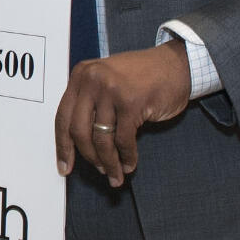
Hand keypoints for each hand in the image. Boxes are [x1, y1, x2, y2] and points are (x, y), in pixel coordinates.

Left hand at [55, 41, 192, 186]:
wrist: (176, 65)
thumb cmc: (143, 77)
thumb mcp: (107, 81)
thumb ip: (90, 103)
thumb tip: (78, 145)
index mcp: (81, 75)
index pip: (63, 117)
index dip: (63, 146)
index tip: (64, 167)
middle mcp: (92, 80)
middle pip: (78, 131)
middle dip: (89, 157)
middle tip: (99, 171)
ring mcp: (111, 90)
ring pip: (101, 138)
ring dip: (109, 162)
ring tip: (116, 174)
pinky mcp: (131, 102)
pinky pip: (124, 139)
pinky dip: (127, 157)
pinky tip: (130, 164)